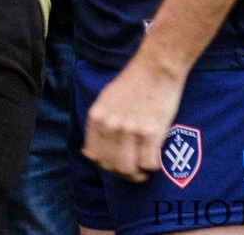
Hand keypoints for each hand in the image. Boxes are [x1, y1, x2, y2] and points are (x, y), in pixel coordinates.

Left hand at [81, 58, 186, 180]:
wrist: (155, 69)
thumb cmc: (132, 84)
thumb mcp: (105, 101)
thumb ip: (97, 125)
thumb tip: (88, 152)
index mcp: (96, 117)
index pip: (93, 155)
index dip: (104, 165)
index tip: (115, 165)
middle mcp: (110, 126)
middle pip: (111, 166)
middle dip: (121, 174)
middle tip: (132, 172)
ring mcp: (130, 130)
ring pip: (128, 170)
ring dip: (137, 175)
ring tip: (143, 171)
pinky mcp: (151, 133)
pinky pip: (149, 164)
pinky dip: (152, 167)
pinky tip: (155, 159)